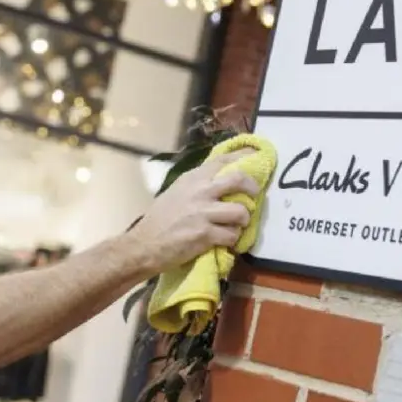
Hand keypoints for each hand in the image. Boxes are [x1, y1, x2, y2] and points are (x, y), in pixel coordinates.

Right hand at [130, 148, 260, 273]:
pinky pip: (232, 235)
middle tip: (254, 196)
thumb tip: (224, 180)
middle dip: (253, 188)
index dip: (244, 157)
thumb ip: (199, 185)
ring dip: (243, 220)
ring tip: (236, 225)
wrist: (144, 244)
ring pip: (241, 211)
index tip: (256, 157)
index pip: (223, 160)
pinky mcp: (205, 234)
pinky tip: (225, 240)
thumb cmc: (161, 219)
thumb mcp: (178, 192)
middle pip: (239, 179)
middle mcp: (200, 191)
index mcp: (192, 178)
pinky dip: (232, 239)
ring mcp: (203, 212)